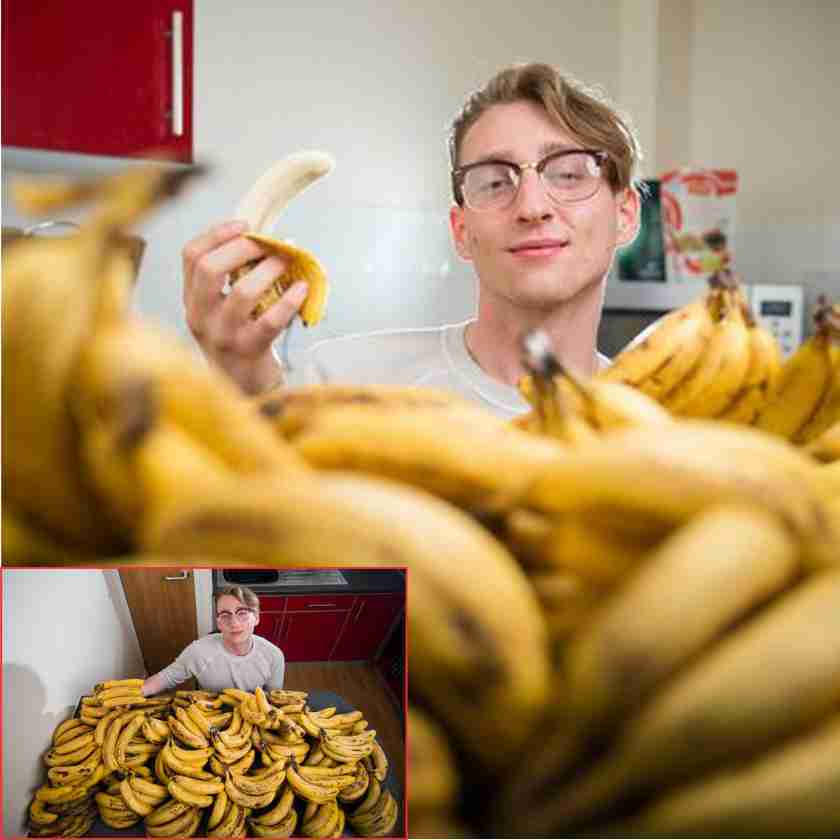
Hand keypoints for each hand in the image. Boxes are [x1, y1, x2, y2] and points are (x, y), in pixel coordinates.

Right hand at [182, 220, 308, 393]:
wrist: (244, 387)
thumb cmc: (240, 338)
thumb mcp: (222, 309)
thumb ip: (231, 278)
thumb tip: (267, 240)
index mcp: (192, 300)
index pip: (191, 256)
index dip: (216, 234)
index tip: (244, 226)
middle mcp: (200, 316)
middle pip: (209, 269)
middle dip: (242, 249)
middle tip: (268, 244)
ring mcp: (223, 335)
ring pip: (242, 293)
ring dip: (269, 271)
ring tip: (287, 262)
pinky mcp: (248, 351)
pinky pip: (270, 321)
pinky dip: (289, 300)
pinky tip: (303, 288)